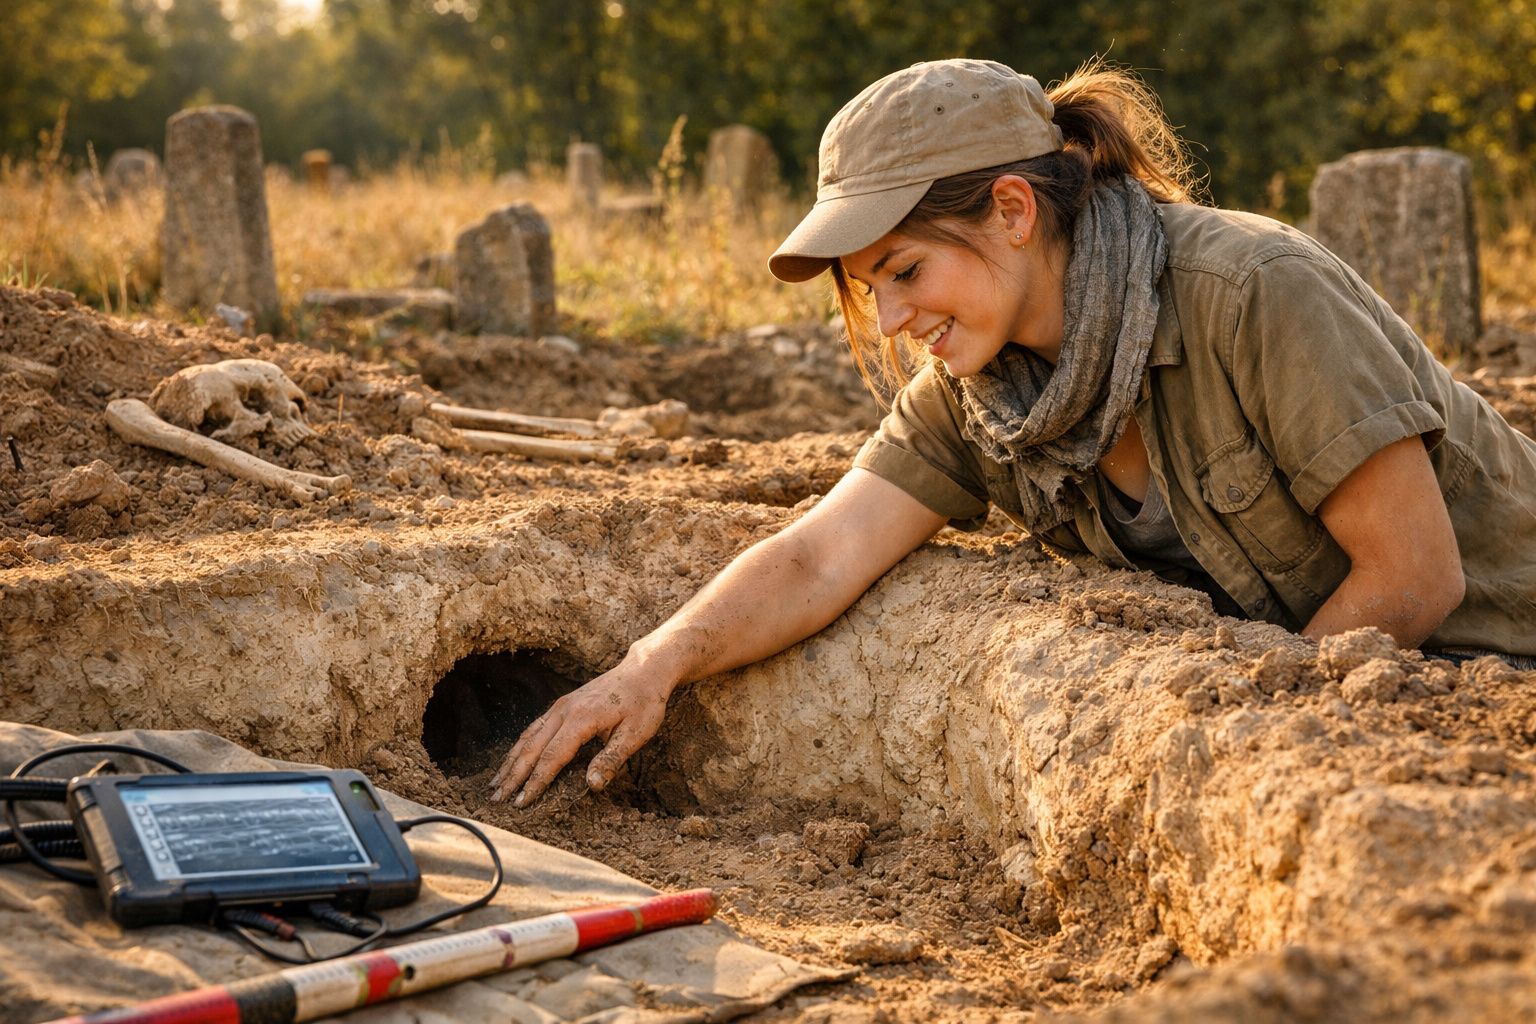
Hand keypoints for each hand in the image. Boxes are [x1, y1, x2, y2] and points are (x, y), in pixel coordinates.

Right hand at [490, 657, 672, 806]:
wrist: (643, 671)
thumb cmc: (644, 703)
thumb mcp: (637, 734)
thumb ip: (612, 759)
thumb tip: (591, 786)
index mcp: (582, 719)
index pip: (552, 757)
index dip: (536, 782)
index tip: (523, 802)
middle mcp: (565, 711)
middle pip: (532, 747)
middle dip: (513, 776)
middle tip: (497, 800)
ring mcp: (561, 706)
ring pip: (528, 736)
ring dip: (510, 761)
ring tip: (495, 783)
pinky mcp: (562, 704)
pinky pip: (535, 727)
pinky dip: (520, 746)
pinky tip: (513, 759)